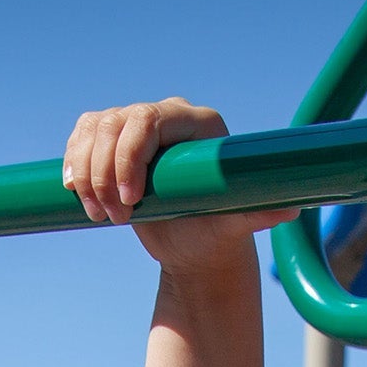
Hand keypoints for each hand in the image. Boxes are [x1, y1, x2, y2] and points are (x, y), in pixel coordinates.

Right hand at [63, 99, 291, 274]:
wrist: (195, 250)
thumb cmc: (216, 237)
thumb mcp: (233, 227)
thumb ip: (257, 214)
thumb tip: (292, 209)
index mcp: (200, 124)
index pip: (149, 119)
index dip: (130, 156)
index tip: (132, 202)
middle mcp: (170, 116)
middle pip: (115, 122)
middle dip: (105, 172)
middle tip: (115, 218)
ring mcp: (139, 125)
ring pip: (94, 128)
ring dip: (87, 173)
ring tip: (100, 214)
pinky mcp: (115, 140)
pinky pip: (82, 135)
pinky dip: (74, 163)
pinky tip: (77, 191)